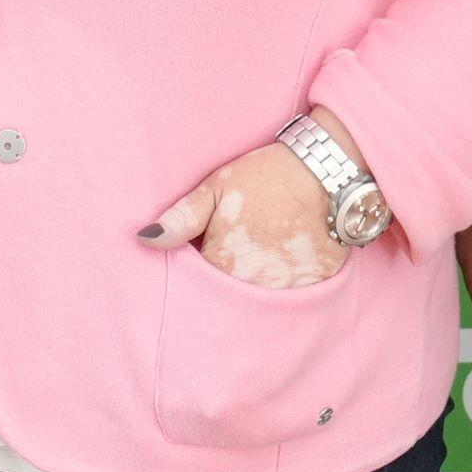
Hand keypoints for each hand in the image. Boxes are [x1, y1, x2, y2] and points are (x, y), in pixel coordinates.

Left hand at [145, 125, 352, 290]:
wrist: (326, 174)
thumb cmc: (266, 177)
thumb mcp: (215, 188)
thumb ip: (180, 219)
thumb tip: (145, 240)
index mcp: (221, 263)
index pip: (197, 281)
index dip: (201, 263)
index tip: (209, 246)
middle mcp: (251, 285)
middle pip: (227, 294)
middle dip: (227, 277)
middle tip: (240, 247)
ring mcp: (284, 289)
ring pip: (257, 298)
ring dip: (254, 284)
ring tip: (263, 253)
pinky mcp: (313, 287)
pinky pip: (291, 297)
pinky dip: (285, 284)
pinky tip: (286, 260)